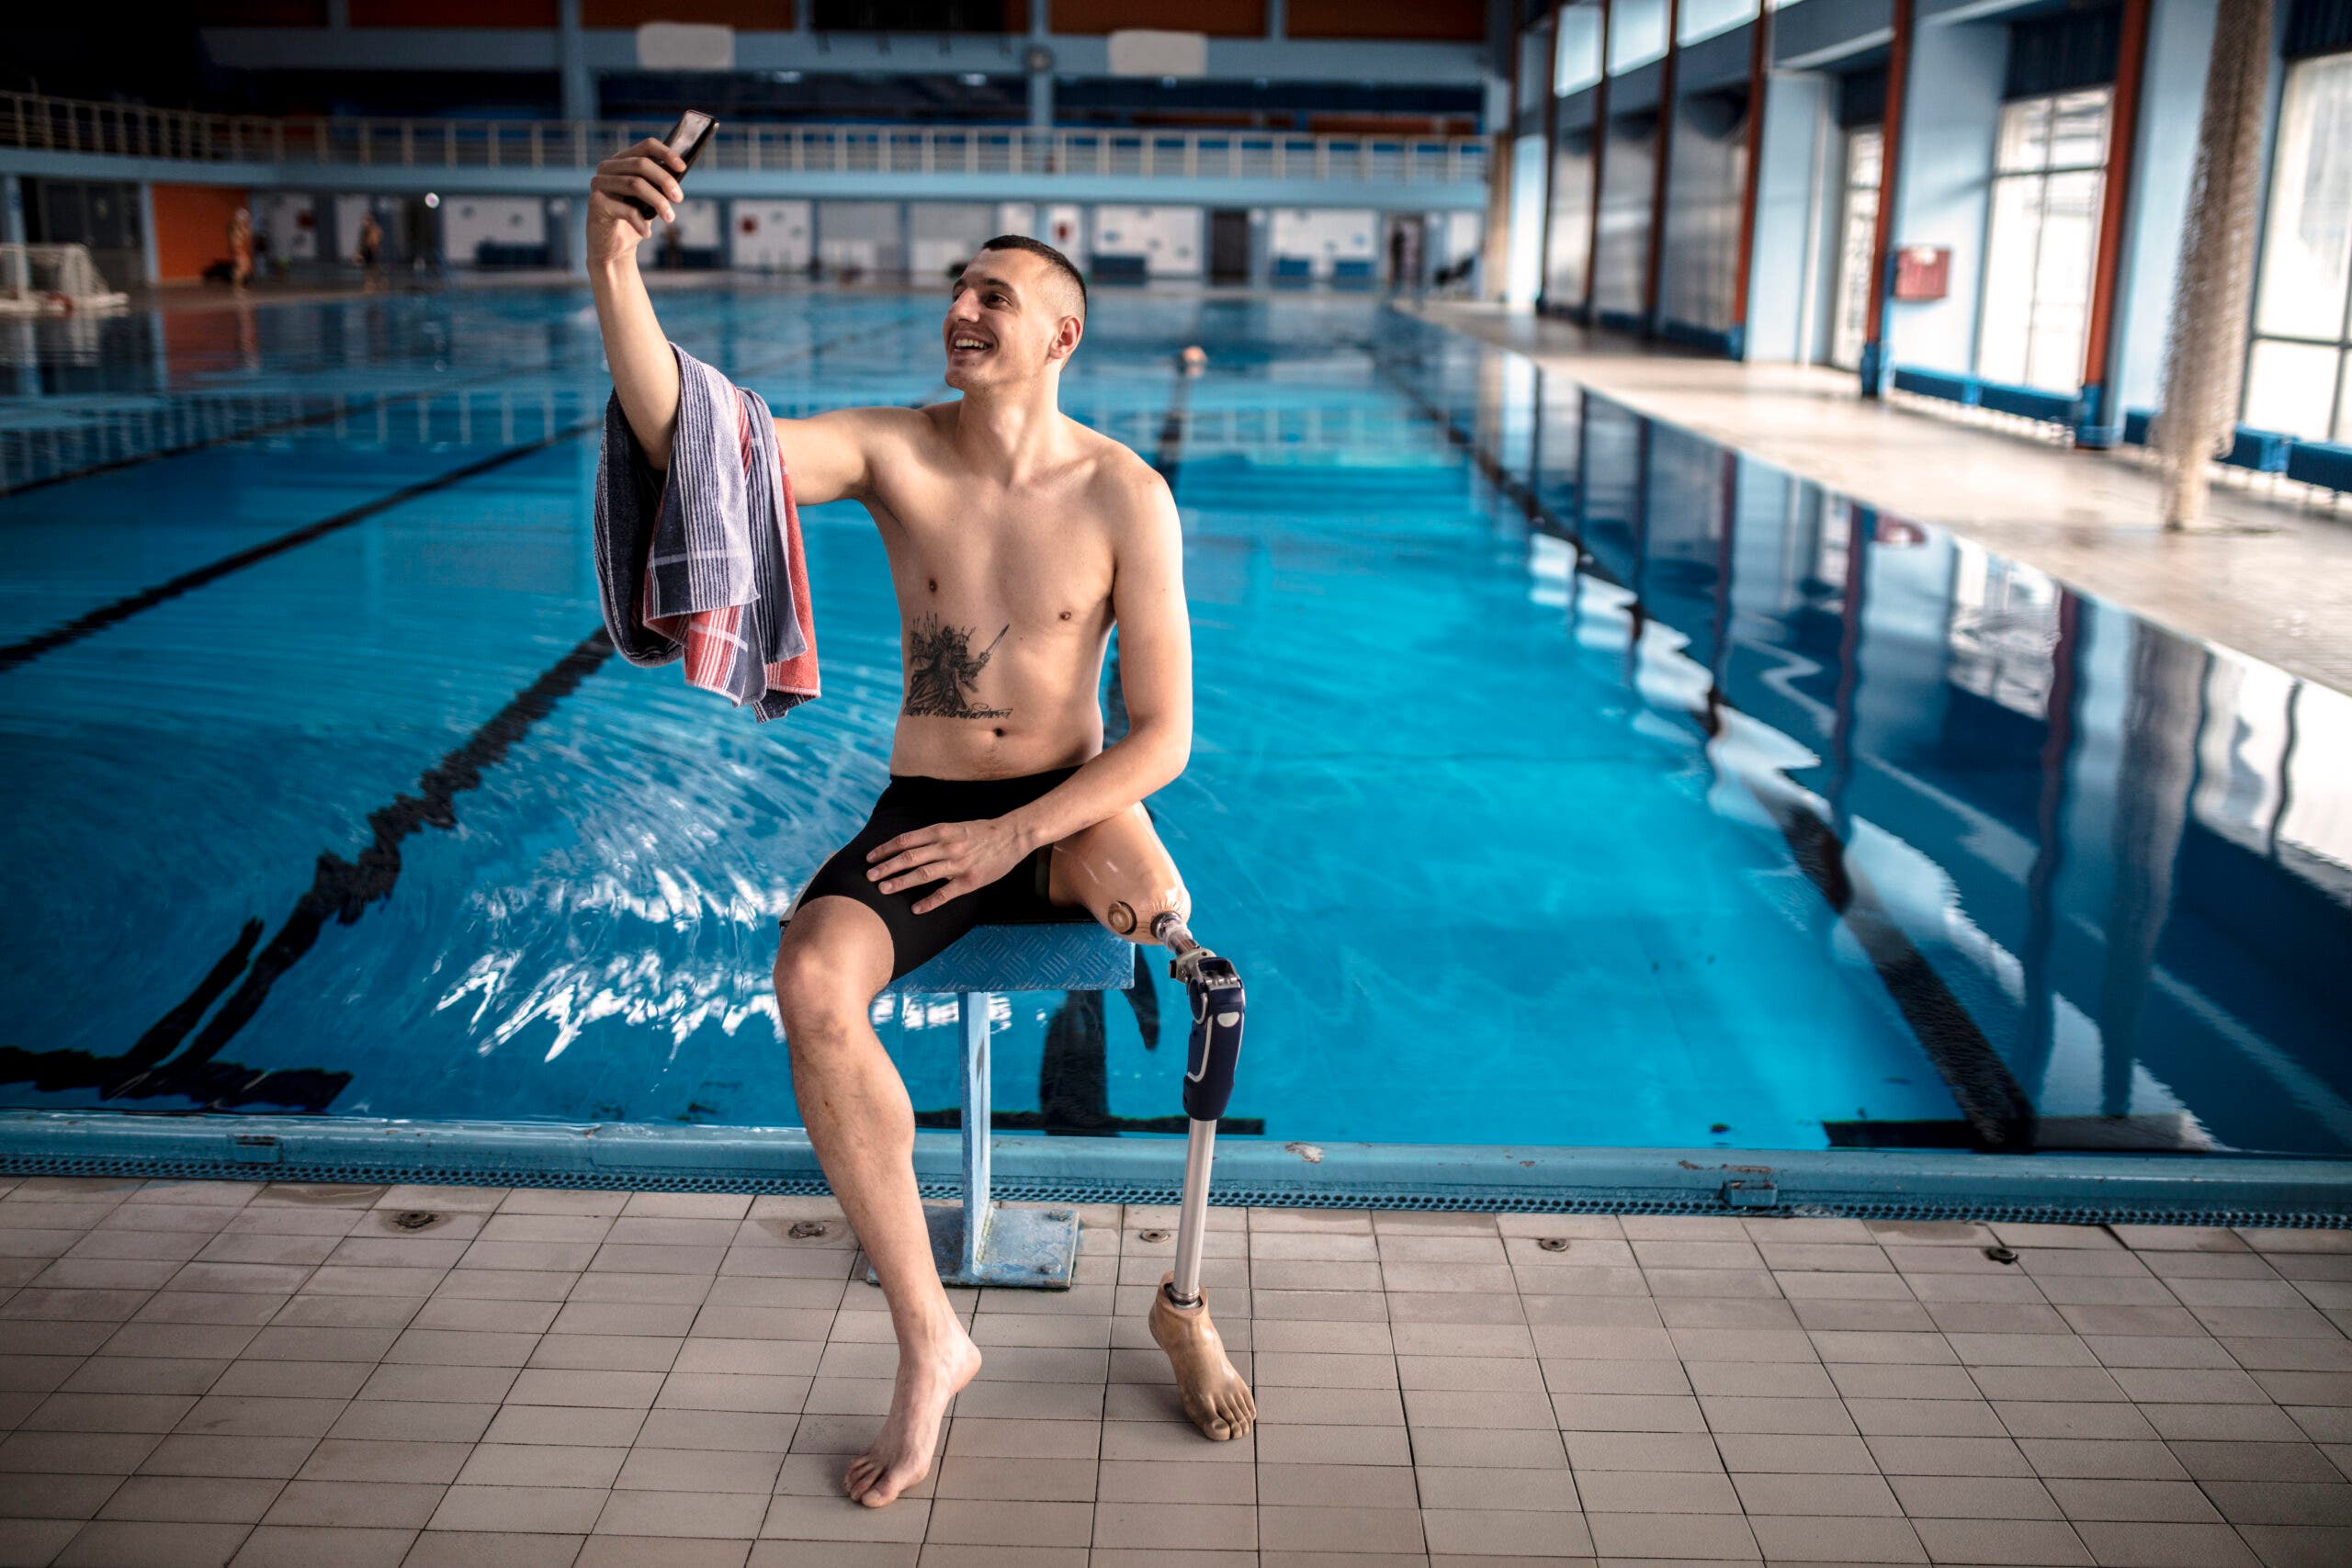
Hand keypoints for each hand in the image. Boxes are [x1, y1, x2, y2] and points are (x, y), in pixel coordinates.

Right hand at [586, 137, 684, 267]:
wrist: (614, 249)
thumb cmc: (634, 221)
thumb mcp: (650, 200)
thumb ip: (659, 184)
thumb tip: (679, 172)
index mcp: (622, 161)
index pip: (646, 146)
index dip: (666, 153)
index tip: (683, 168)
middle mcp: (607, 168)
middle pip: (641, 165)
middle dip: (665, 181)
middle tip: (679, 198)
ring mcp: (598, 183)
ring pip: (635, 184)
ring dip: (658, 202)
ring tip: (670, 218)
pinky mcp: (595, 203)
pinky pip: (626, 209)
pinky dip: (641, 223)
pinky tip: (647, 233)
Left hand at [866, 819, 1027, 914]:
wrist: (1013, 836)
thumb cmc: (982, 832)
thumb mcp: (955, 827)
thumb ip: (933, 836)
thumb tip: (908, 846)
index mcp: (941, 831)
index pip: (906, 840)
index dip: (886, 849)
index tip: (870, 858)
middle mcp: (947, 846)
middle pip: (909, 857)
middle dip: (886, 867)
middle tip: (868, 876)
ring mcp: (958, 864)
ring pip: (923, 874)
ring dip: (900, 882)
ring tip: (883, 890)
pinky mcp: (970, 881)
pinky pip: (945, 893)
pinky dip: (929, 901)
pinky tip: (915, 909)